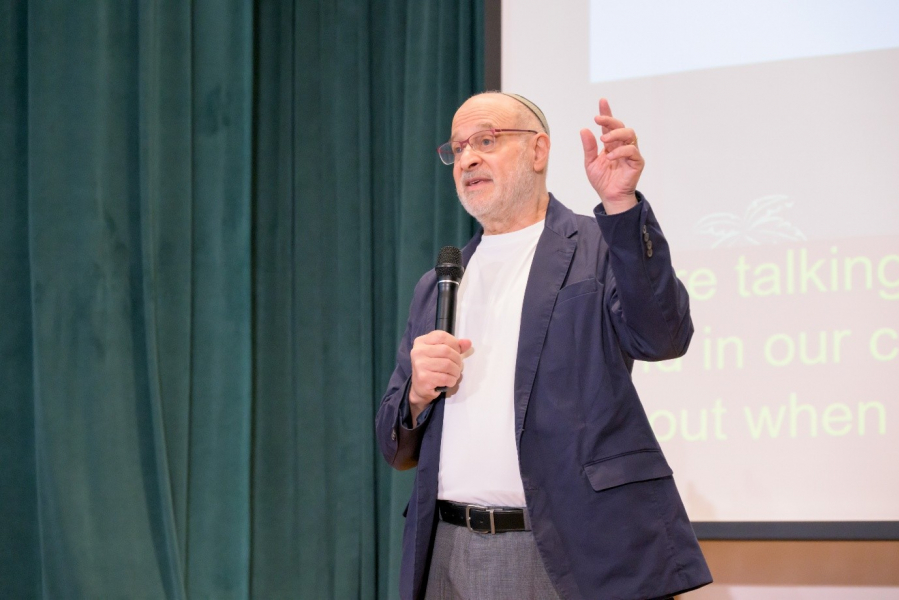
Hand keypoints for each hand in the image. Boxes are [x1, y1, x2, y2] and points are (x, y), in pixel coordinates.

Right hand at [408, 330, 471, 422]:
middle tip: (458, 366)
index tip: (456, 351)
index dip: (454, 343)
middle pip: (446, 350)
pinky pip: (446, 378)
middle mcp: (418, 351)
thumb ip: (455, 346)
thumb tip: (467, 342)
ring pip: (448, 365)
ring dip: (456, 371)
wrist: (420, 387)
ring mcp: (419, 365)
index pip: (442, 336)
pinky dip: (452, 380)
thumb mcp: (441, 353)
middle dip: (457, 360)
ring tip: (454, 374)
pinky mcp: (423, 378)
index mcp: (421, 342)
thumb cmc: (432, 368)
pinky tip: (449, 381)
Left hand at [579, 98, 644, 213]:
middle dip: (610, 119)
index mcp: (611, 144)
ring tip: (604, 139)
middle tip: (598, 119)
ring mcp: (631, 152)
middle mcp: (622, 145)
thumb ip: (589, 147)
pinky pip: (632, 151)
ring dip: (616, 133)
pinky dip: (621, 151)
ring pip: (629, 134)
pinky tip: (610, 157)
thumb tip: (584, 129)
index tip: (602, 101)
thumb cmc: (602, 181)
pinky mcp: (637, 162)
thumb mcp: (590, 163)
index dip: (607, 113)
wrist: (610, 197)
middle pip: (620, 125)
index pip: (609, 125)